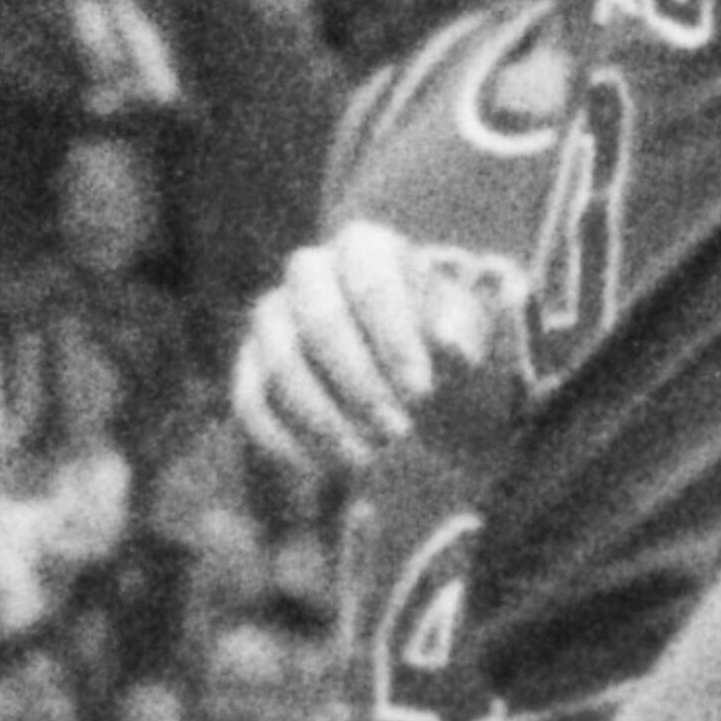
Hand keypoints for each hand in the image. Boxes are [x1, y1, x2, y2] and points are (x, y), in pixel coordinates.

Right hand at [230, 216, 506, 487]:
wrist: (417, 396)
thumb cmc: (446, 357)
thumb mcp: (471, 343)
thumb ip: (465, 335)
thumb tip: (450, 344)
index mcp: (366, 249)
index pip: (369, 278)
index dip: (393, 336)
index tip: (423, 392)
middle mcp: (309, 273)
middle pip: (317, 319)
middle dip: (359, 383)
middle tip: (400, 433)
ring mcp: (272, 319)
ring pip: (280, 363)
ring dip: (324, 418)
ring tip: (370, 460)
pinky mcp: (250, 368)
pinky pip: (250, 402)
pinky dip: (286, 441)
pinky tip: (328, 471)